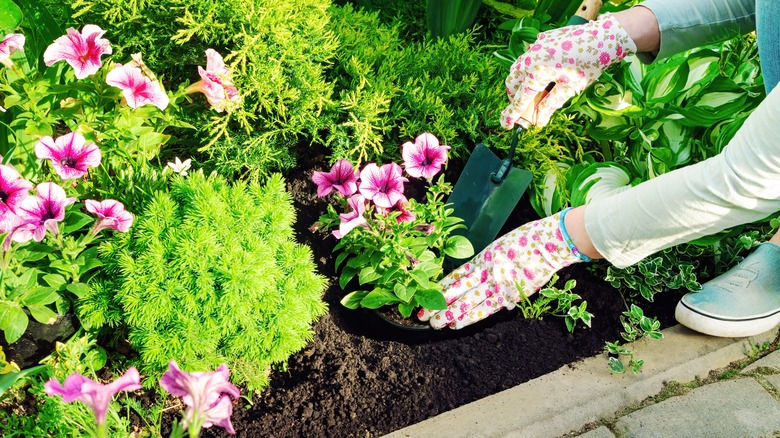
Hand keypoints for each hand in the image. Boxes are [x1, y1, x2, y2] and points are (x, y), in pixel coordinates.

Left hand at [418, 211, 584, 328]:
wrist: (549, 244)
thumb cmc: (526, 242)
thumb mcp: (498, 248)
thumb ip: (486, 264)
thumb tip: (475, 279)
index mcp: (482, 258)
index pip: (455, 275)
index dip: (440, 287)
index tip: (427, 294)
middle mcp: (487, 272)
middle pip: (457, 291)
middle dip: (439, 304)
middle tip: (423, 315)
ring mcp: (498, 285)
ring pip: (469, 303)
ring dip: (451, 315)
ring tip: (437, 323)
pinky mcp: (511, 295)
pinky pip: (487, 309)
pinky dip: (472, 317)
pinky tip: (458, 324)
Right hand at [500, 13, 635, 128]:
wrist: (602, 37)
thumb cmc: (588, 65)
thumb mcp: (570, 89)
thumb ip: (550, 104)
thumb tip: (539, 122)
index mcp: (537, 73)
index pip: (520, 98)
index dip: (512, 113)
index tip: (506, 125)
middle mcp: (531, 58)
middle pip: (512, 82)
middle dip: (514, 96)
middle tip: (523, 108)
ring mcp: (534, 47)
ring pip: (517, 68)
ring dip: (520, 82)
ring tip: (532, 92)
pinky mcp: (541, 40)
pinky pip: (527, 57)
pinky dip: (528, 69)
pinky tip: (542, 73)